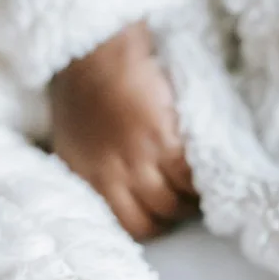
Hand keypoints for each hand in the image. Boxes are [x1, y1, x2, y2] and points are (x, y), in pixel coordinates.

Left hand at [50, 22, 198, 239]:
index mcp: (88, 180)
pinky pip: (190, 176)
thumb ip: (92, 172)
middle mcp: (112, 178)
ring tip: (200, 184)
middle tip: (187, 199)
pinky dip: (201, 177)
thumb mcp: (73, 142)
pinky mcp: (163, 140)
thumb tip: (112, 194)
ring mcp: (138, 161)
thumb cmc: (82, 92)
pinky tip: (206, 168)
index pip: (128, 226)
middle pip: (155, 220)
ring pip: (175, 202)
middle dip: (173, 214)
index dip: (151, 224)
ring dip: (192, 198)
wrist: (95, 53)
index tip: (163, 213)